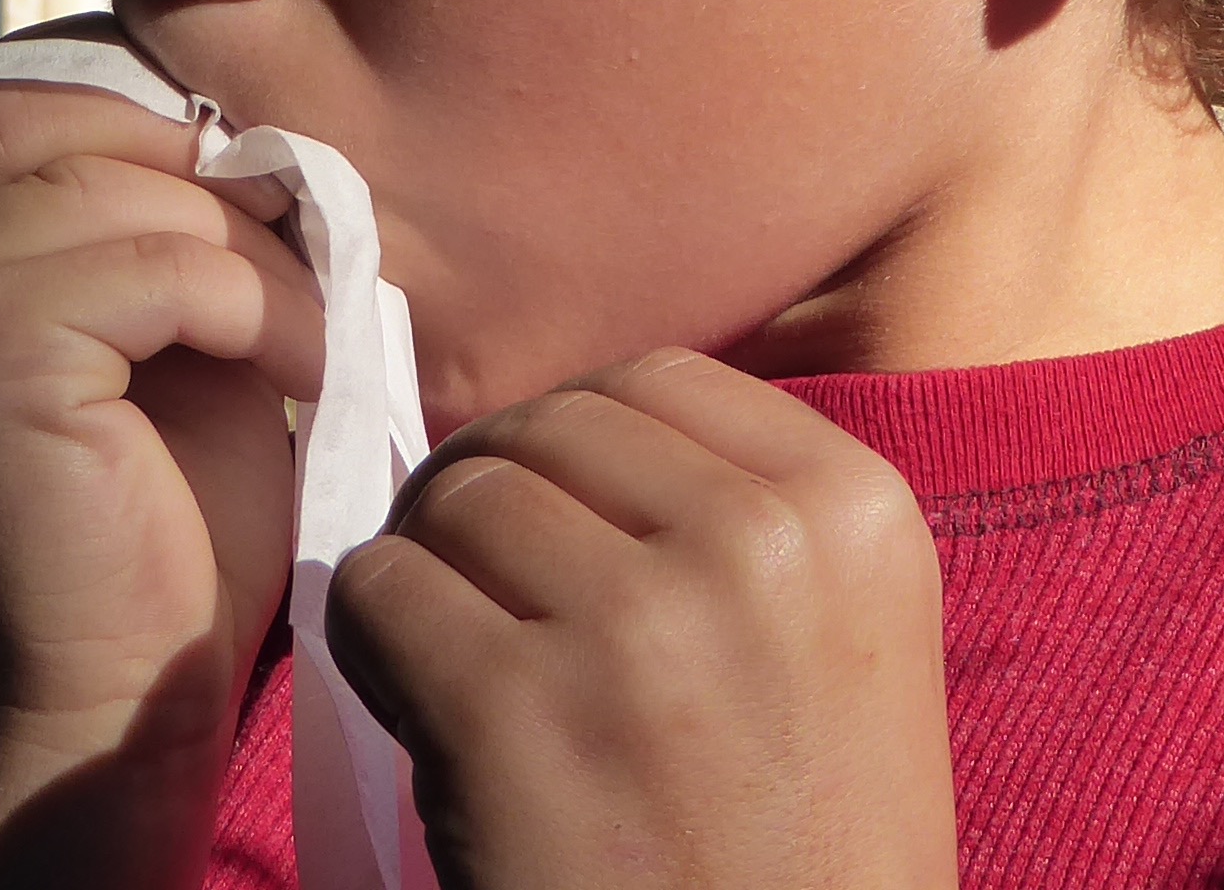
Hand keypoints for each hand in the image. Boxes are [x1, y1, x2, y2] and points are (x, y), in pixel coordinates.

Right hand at [0, 70, 325, 887]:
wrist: (126, 712)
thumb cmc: (161, 536)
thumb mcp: (152, 334)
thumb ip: (143, 219)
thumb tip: (219, 107)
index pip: (12, 103)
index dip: (145, 116)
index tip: (254, 192)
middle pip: (42, 112)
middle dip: (189, 162)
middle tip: (295, 246)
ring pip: (110, 185)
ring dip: (247, 247)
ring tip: (312, 334)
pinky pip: (150, 263)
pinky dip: (255, 302)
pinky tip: (303, 373)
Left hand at [327, 348, 957, 889]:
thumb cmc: (807, 859)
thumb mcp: (845, 650)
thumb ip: (747, 524)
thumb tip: (572, 433)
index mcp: (853, 512)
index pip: (658, 382)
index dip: (580, 444)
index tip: (563, 524)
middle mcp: (754, 544)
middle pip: (545, 429)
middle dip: (494, 499)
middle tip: (483, 593)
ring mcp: (632, 624)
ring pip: (454, 501)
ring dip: (430, 571)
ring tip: (455, 660)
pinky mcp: (510, 709)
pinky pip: (378, 592)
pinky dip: (370, 643)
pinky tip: (418, 711)